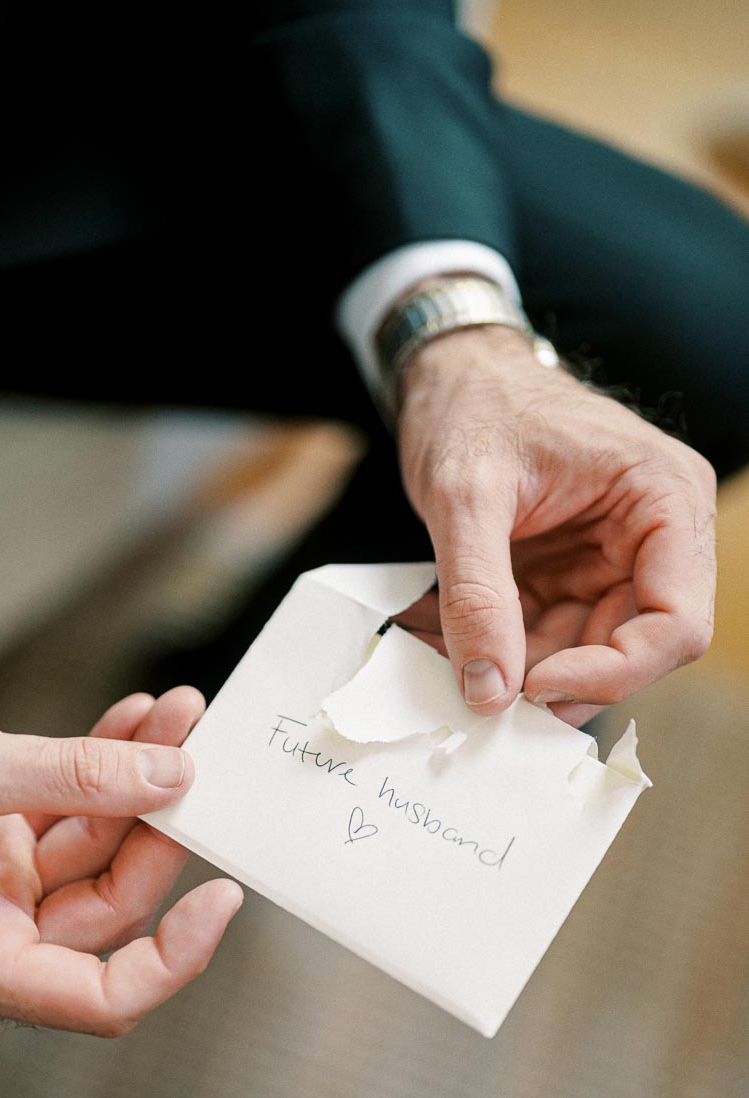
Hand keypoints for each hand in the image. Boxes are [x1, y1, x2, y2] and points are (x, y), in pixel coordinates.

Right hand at [0, 677, 241, 1033]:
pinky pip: (74, 817)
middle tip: (194, 754)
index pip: (98, 997)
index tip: (221, 899)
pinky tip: (135, 723)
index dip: (173, 960)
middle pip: (112, 908)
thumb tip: (170, 776)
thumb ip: (74, 776)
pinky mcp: (1, 845)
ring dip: (140, 782)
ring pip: (100, 853)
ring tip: (173, 718)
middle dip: (160, 827)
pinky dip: (105, 769)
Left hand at [396, 325, 716, 725]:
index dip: (612, 672)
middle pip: (635, 649)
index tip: (532, 687)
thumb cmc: (472, 406)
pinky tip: (445, 647)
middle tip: (484, 696)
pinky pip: (546, 638)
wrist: (448, 375)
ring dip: (519, 672)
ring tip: (447, 665)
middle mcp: (654, 537)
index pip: (676, 622)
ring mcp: (612, 560)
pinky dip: (499, 651)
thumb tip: (488, 690)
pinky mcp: (571, 576)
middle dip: (559, 679)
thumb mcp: (464, 494)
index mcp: (663, 500)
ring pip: (584, 653)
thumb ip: (476, 594)